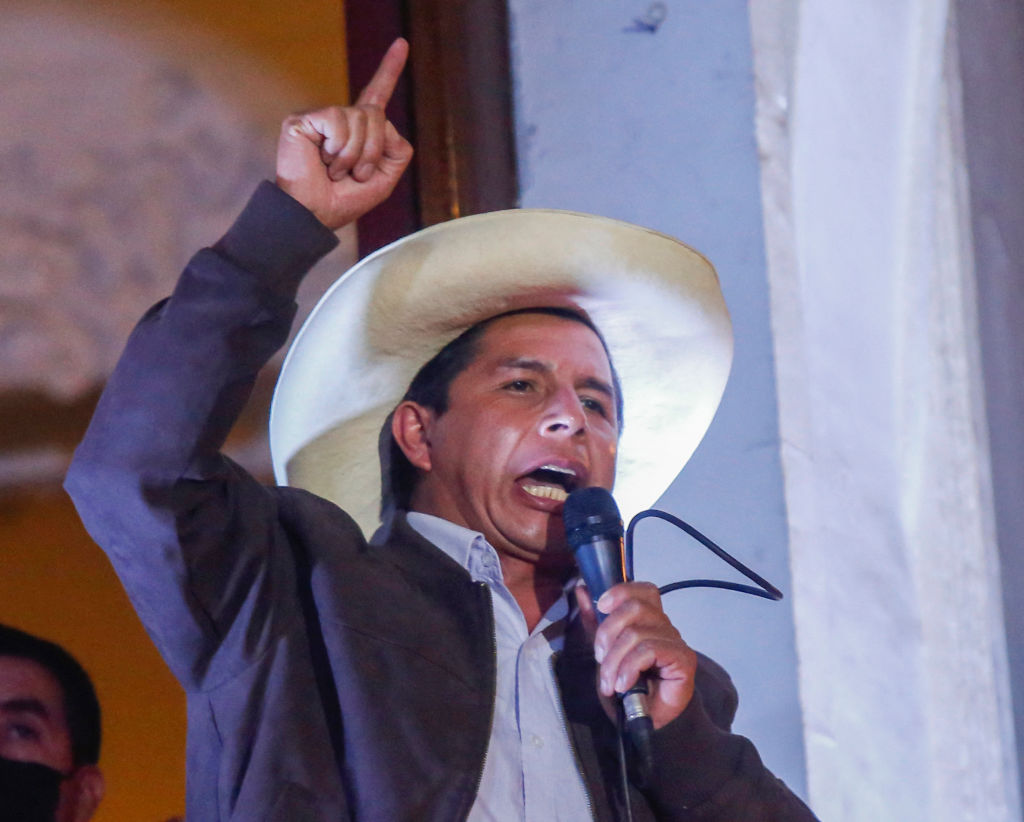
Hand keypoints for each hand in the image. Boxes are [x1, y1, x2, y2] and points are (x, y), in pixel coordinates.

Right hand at [275, 38, 413, 229]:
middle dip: (373, 150)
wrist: (314, 215)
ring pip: (359, 118)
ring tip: (335, 170)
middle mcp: (341, 119)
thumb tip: (387, 123)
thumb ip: (397, 151)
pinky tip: (323, 160)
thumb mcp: (384, 180)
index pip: (377, 94)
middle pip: (377, 114)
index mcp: (360, 130)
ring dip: (354, 154)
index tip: (402, 44)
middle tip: (354, 174)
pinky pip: (338, 121)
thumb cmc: (345, 201)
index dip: (389, 69)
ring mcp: (321, 118)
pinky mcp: (302, 120)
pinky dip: (338, 148)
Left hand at [578, 581, 696, 729]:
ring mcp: (675, 641)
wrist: (644, 720)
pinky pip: (650, 650)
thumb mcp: (605, 651)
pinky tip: (624, 684)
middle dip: (607, 633)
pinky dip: (630, 667)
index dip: (621, 592)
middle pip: (635, 608)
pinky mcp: (684, 659)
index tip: (600, 606)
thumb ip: (594, 621)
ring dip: (615, 660)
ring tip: (610, 682)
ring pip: (637, 633)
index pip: (643, 590)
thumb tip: (582, 590)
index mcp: (649, 619)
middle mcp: (664, 626)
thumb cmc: (627, 685)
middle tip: (599, 659)